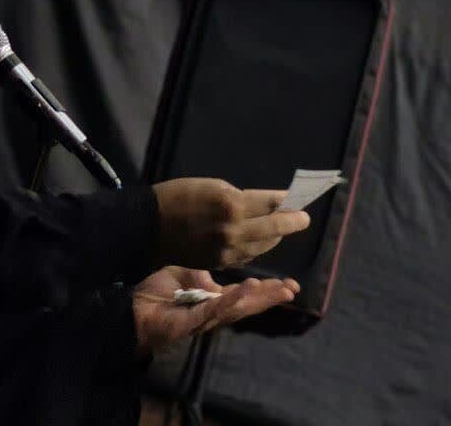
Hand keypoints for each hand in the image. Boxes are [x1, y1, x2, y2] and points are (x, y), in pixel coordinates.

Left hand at [132, 266, 299, 356]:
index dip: (266, 290)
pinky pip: (213, 311)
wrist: (129, 312)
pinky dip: (231, 301)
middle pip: (248, 306)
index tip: (289, 284)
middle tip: (293, 289)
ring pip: (236, 310)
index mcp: (213, 301)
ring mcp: (203, 320)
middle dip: (271, 298)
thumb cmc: (155, 296)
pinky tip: (246, 290)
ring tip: (277, 289)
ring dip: (257, 299)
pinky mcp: (190, 323)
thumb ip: (200, 275)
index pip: (244, 295)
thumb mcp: (182, 276)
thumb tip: (213, 276)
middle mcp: (213, 312)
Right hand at [150, 178, 310, 268]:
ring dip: (275, 236)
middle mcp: (234, 230)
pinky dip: (257, 247)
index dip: (286, 201)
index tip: (297, 199)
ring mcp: (228, 250)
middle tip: (303, 219)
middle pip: (273, 228)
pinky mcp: (219, 263)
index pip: (270, 204)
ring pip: (262, 246)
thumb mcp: (212, 186)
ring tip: (282, 229)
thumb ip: (239, 197)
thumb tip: (263, 204)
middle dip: (291, 222)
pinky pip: (246, 256)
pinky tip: (261, 241)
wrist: (147, 226)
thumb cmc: (177, 196)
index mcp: (231, 205)